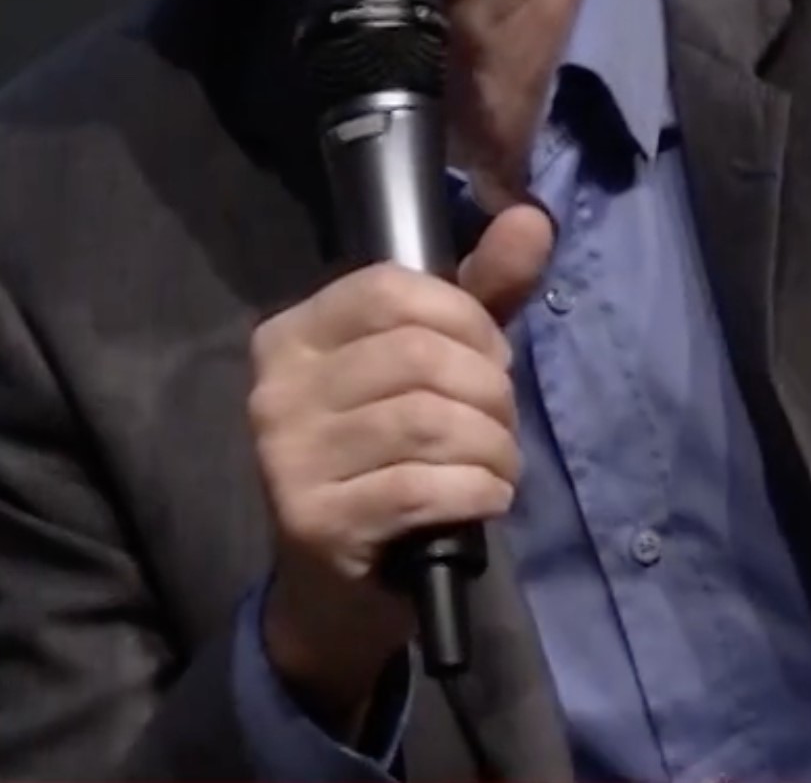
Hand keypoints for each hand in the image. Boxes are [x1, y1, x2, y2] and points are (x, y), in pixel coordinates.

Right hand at [248, 201, 552, 730]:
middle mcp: (277, 386)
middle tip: (500, 424)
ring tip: (498, 466)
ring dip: (491, 447)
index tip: (491, 359)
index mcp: (295, 333)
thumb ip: (480, 293)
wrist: (333, 591)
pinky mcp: (313, 520)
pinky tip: (485, 500)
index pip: (391, 289)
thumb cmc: (386, 458)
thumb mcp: (432, 367)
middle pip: (418, 356)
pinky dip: (477, 491)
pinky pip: (421, 487)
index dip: (465, 319)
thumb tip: (532, 217)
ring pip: (426, 422)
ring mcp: (287, 455)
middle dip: (488, 391)